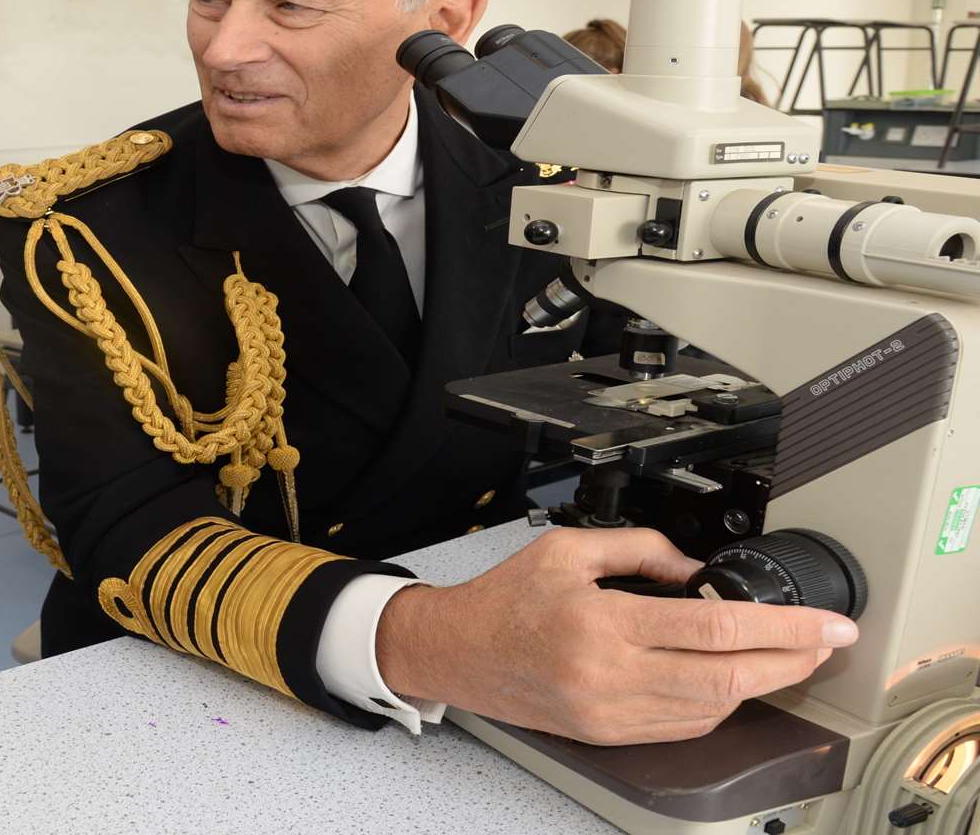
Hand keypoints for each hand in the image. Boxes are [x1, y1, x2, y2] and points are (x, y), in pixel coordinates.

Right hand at [374, 527, 858, 744]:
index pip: (717, 627)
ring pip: (713, 710)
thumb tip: (698, 567)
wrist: (456, 651)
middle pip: (730, 678)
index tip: (824, 623)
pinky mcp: (608, 733)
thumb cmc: (503, 600)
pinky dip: (719, 707)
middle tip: (825, 642)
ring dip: (762, 685)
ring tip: (788, 660)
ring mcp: (611, 712)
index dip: (784, 627)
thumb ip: (640, 549)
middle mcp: (610, 675)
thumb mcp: (566, 550)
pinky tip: (732, 683)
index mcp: (604, 623)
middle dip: (792, 661)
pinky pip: (683, 728)